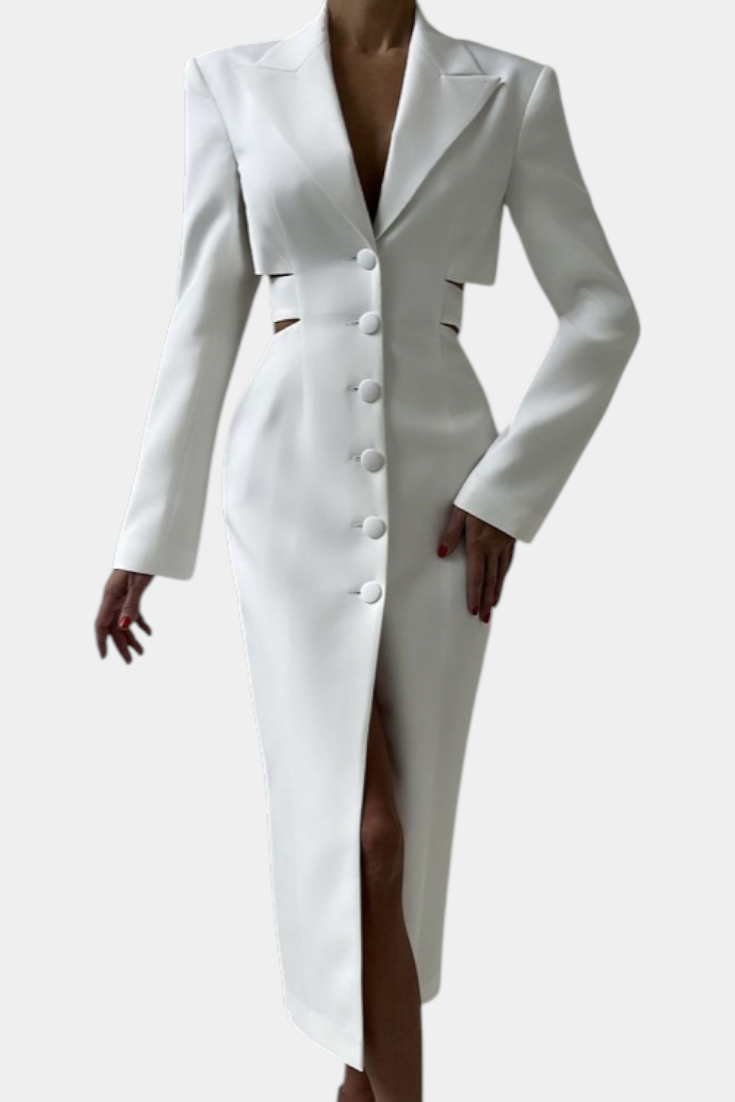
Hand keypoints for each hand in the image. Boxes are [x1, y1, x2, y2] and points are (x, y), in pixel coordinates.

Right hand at [95, 569, 153, 662]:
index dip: (102, 641)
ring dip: (131, 637)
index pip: (101, 624)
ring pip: (123, 621)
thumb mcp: (138, 584)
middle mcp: (113, 597)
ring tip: (141, 652)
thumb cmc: (141, 561)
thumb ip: (131, 605)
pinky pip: (133, 612)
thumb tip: (124, 627)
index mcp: (110, 596)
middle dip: (121, 645)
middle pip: (113, 626)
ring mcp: (122, 595)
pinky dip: (140, 623)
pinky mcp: (132, 591)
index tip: (105, 657)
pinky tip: (148, 633)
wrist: (148, 545)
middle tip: (130, 661)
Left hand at [437, 506, 515, 624]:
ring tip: (492, 606)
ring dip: (496, 592)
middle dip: (486, 602)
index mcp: (479, 543)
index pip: (476, 576)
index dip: (474, 595)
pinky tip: (501, 581)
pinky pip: (508, 563)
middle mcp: (494, 548)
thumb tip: (442, 553)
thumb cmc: (481, 495)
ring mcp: (505, 544)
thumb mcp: (461, 510)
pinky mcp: (511, 539)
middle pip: (490, 580)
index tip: (474, 611)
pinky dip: (504, 576)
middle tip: (484, 619)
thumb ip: (451, 533)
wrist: (510, 485)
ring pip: (501, 573)